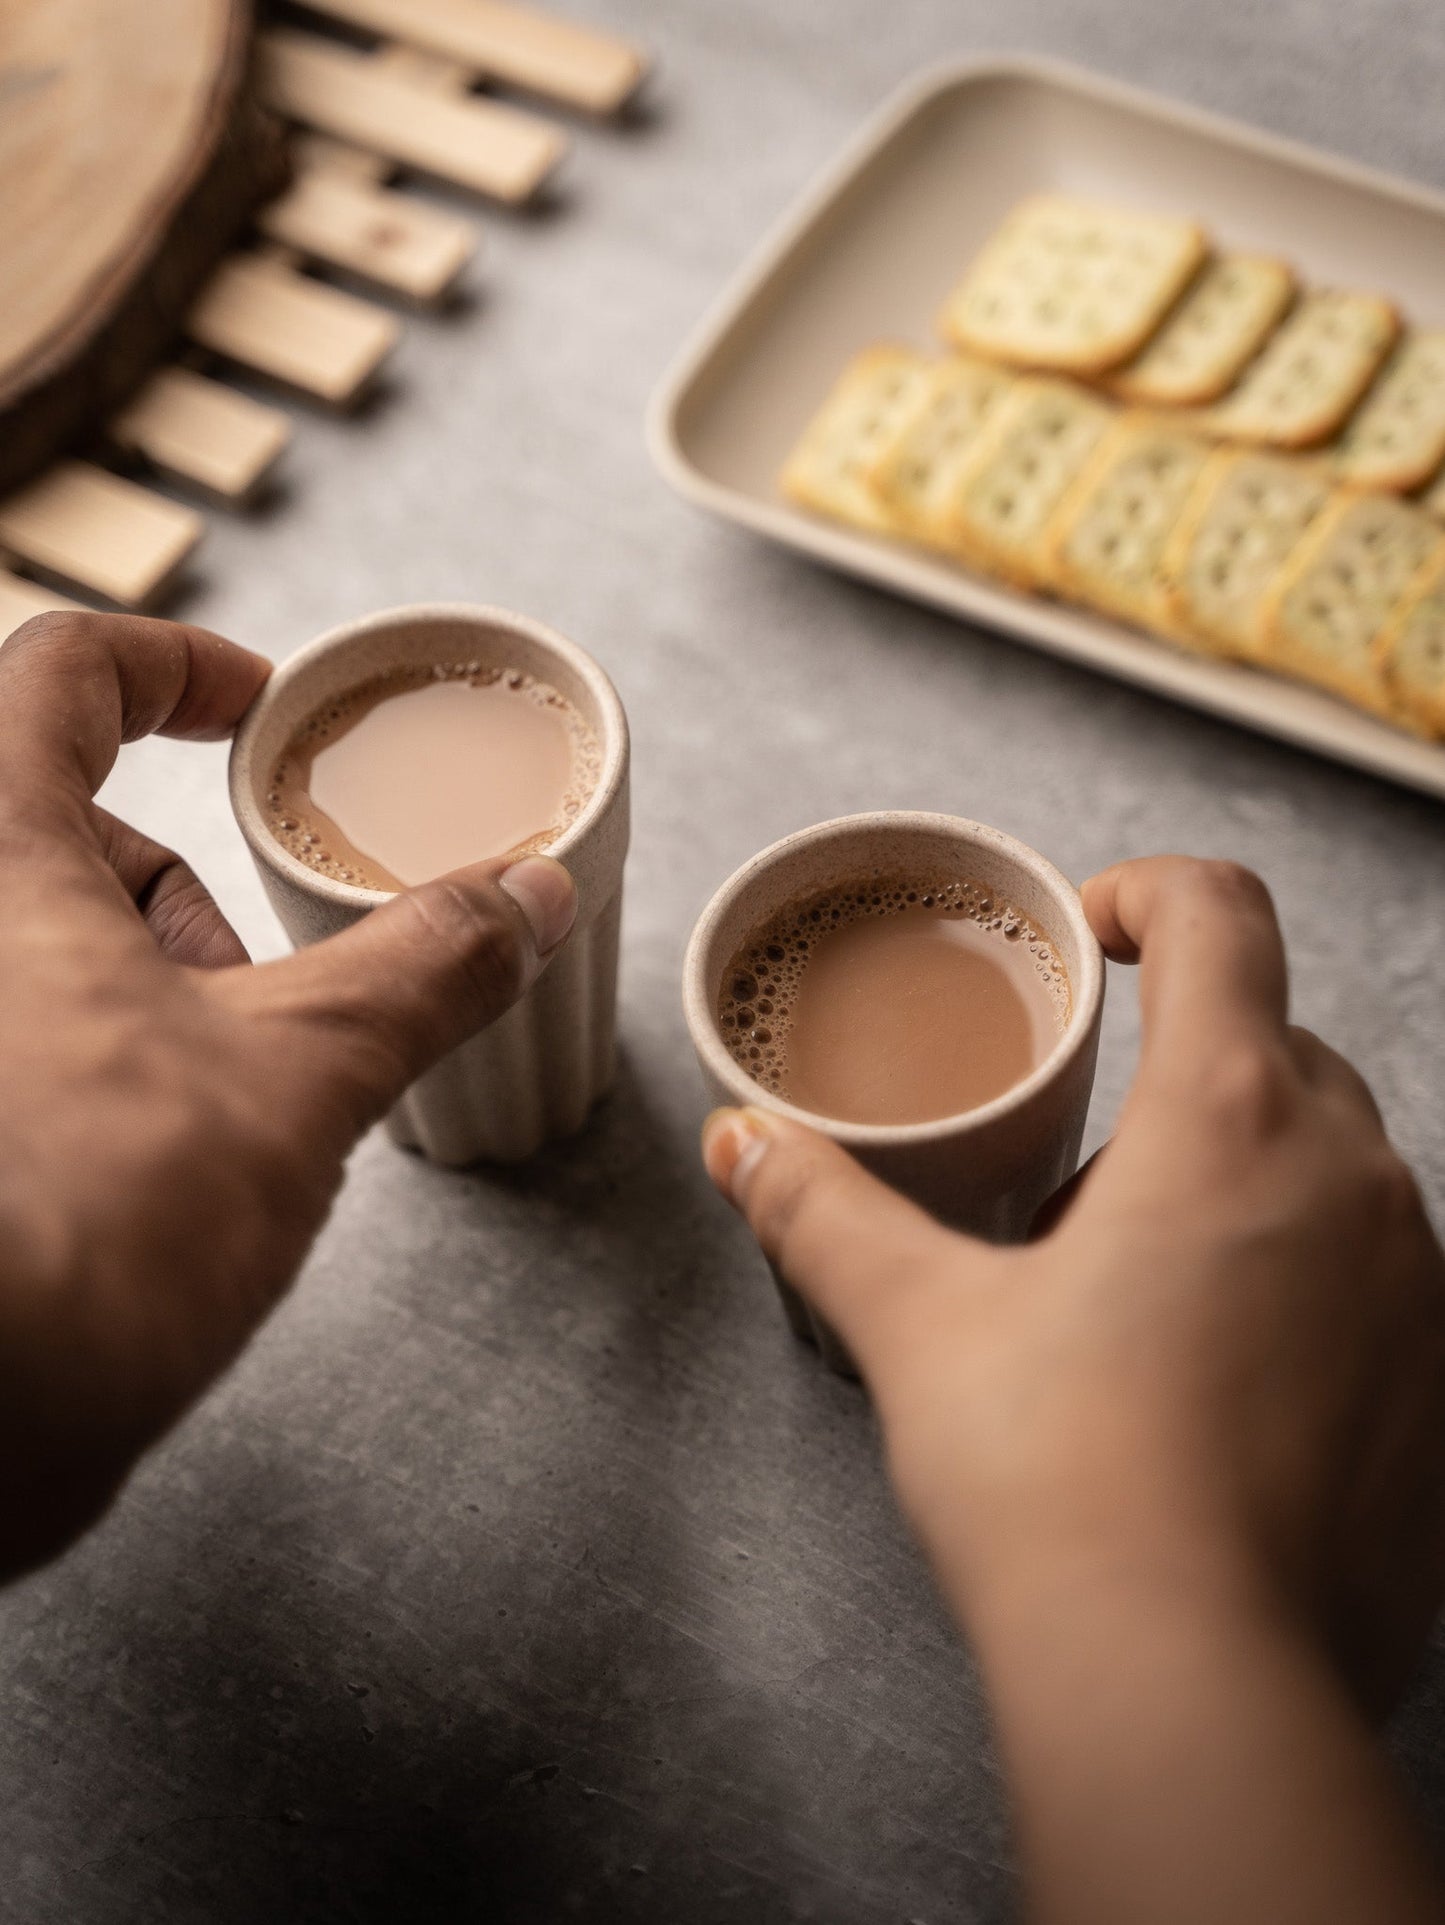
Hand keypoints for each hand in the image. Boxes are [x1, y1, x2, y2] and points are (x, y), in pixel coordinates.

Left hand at [0, 612, 575, 1579]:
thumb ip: (422, 966)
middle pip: (62, 827)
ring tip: (210, 1105)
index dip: (179, 669)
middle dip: (182, 898)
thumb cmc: (79, 1229)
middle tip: (254, 989)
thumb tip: (524, 895)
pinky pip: (21, 1037)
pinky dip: (94, 1063)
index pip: (63, 672)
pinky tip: (147, 1168)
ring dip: (144, 994)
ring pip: (38, 944)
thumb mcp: (298, 1070)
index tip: (257, 711)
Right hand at [703, 856, 1444, 1924]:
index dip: (1152, 893)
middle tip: (1078, 1176)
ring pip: (1330, 1163)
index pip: (1224, 916)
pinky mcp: (1436, 1386)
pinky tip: (1211, 1379)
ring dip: (1239, 1180)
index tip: (1096, 935)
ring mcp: (1415, 1284)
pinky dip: (1298, 1278)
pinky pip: (1371, 1274)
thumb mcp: (920, 1324)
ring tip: (1134, 1285)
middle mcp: (1352, 1178)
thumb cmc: (1063, 1485)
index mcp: (1228, 1119)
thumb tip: (743, 1145)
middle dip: (1178, 1076)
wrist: (1192, 1684)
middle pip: (1275, 1044)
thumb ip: (823, 1212)